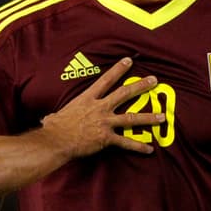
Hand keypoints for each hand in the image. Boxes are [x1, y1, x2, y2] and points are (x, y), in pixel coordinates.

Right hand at [41, 58, 163, 157]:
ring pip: (131, 118)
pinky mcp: (106, 138)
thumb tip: (48, 119)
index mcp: (88, 99)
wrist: (56, 140)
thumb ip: (60, 115)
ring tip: (163, 116)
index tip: (129, 61)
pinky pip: (126, 142)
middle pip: (124, 94)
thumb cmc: (54, 128)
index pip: (106, 80)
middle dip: (141, 86)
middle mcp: (99, 108)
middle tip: (154, 80)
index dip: (118, 69)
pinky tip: (149, 149)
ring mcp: (104, 122)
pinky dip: (138, 146)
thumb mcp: (57, 115)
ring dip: (148, 117)